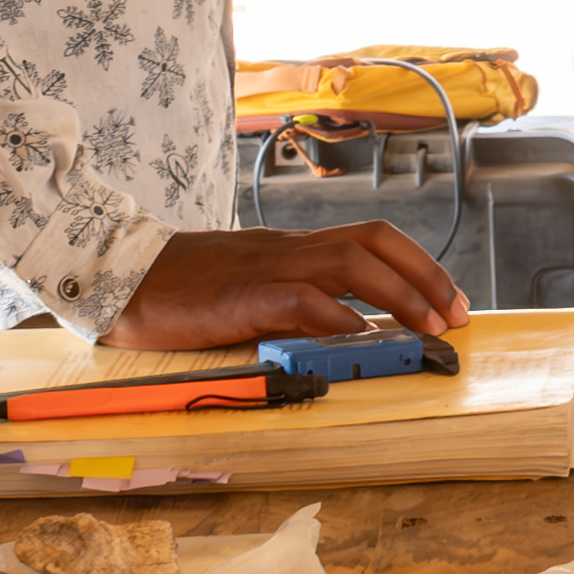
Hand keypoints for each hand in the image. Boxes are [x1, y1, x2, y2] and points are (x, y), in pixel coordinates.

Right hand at [104, 220, 474, 352]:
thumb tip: (348, 328)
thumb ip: (294, 303)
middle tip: (457, 315)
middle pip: (373, 240)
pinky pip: (297, 295)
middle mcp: (287, 250)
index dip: (418, 264)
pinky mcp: (238, 296)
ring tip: (429, 327)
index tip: (450, 300)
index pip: (370, 238)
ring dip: (399, 293)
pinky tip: (360, 336)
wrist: (115, 278)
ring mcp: (264, 268)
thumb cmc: (180, 292)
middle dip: (425, 275)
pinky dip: (336, 314)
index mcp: (291, 249)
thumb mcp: (249, 293)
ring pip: (348, 261)